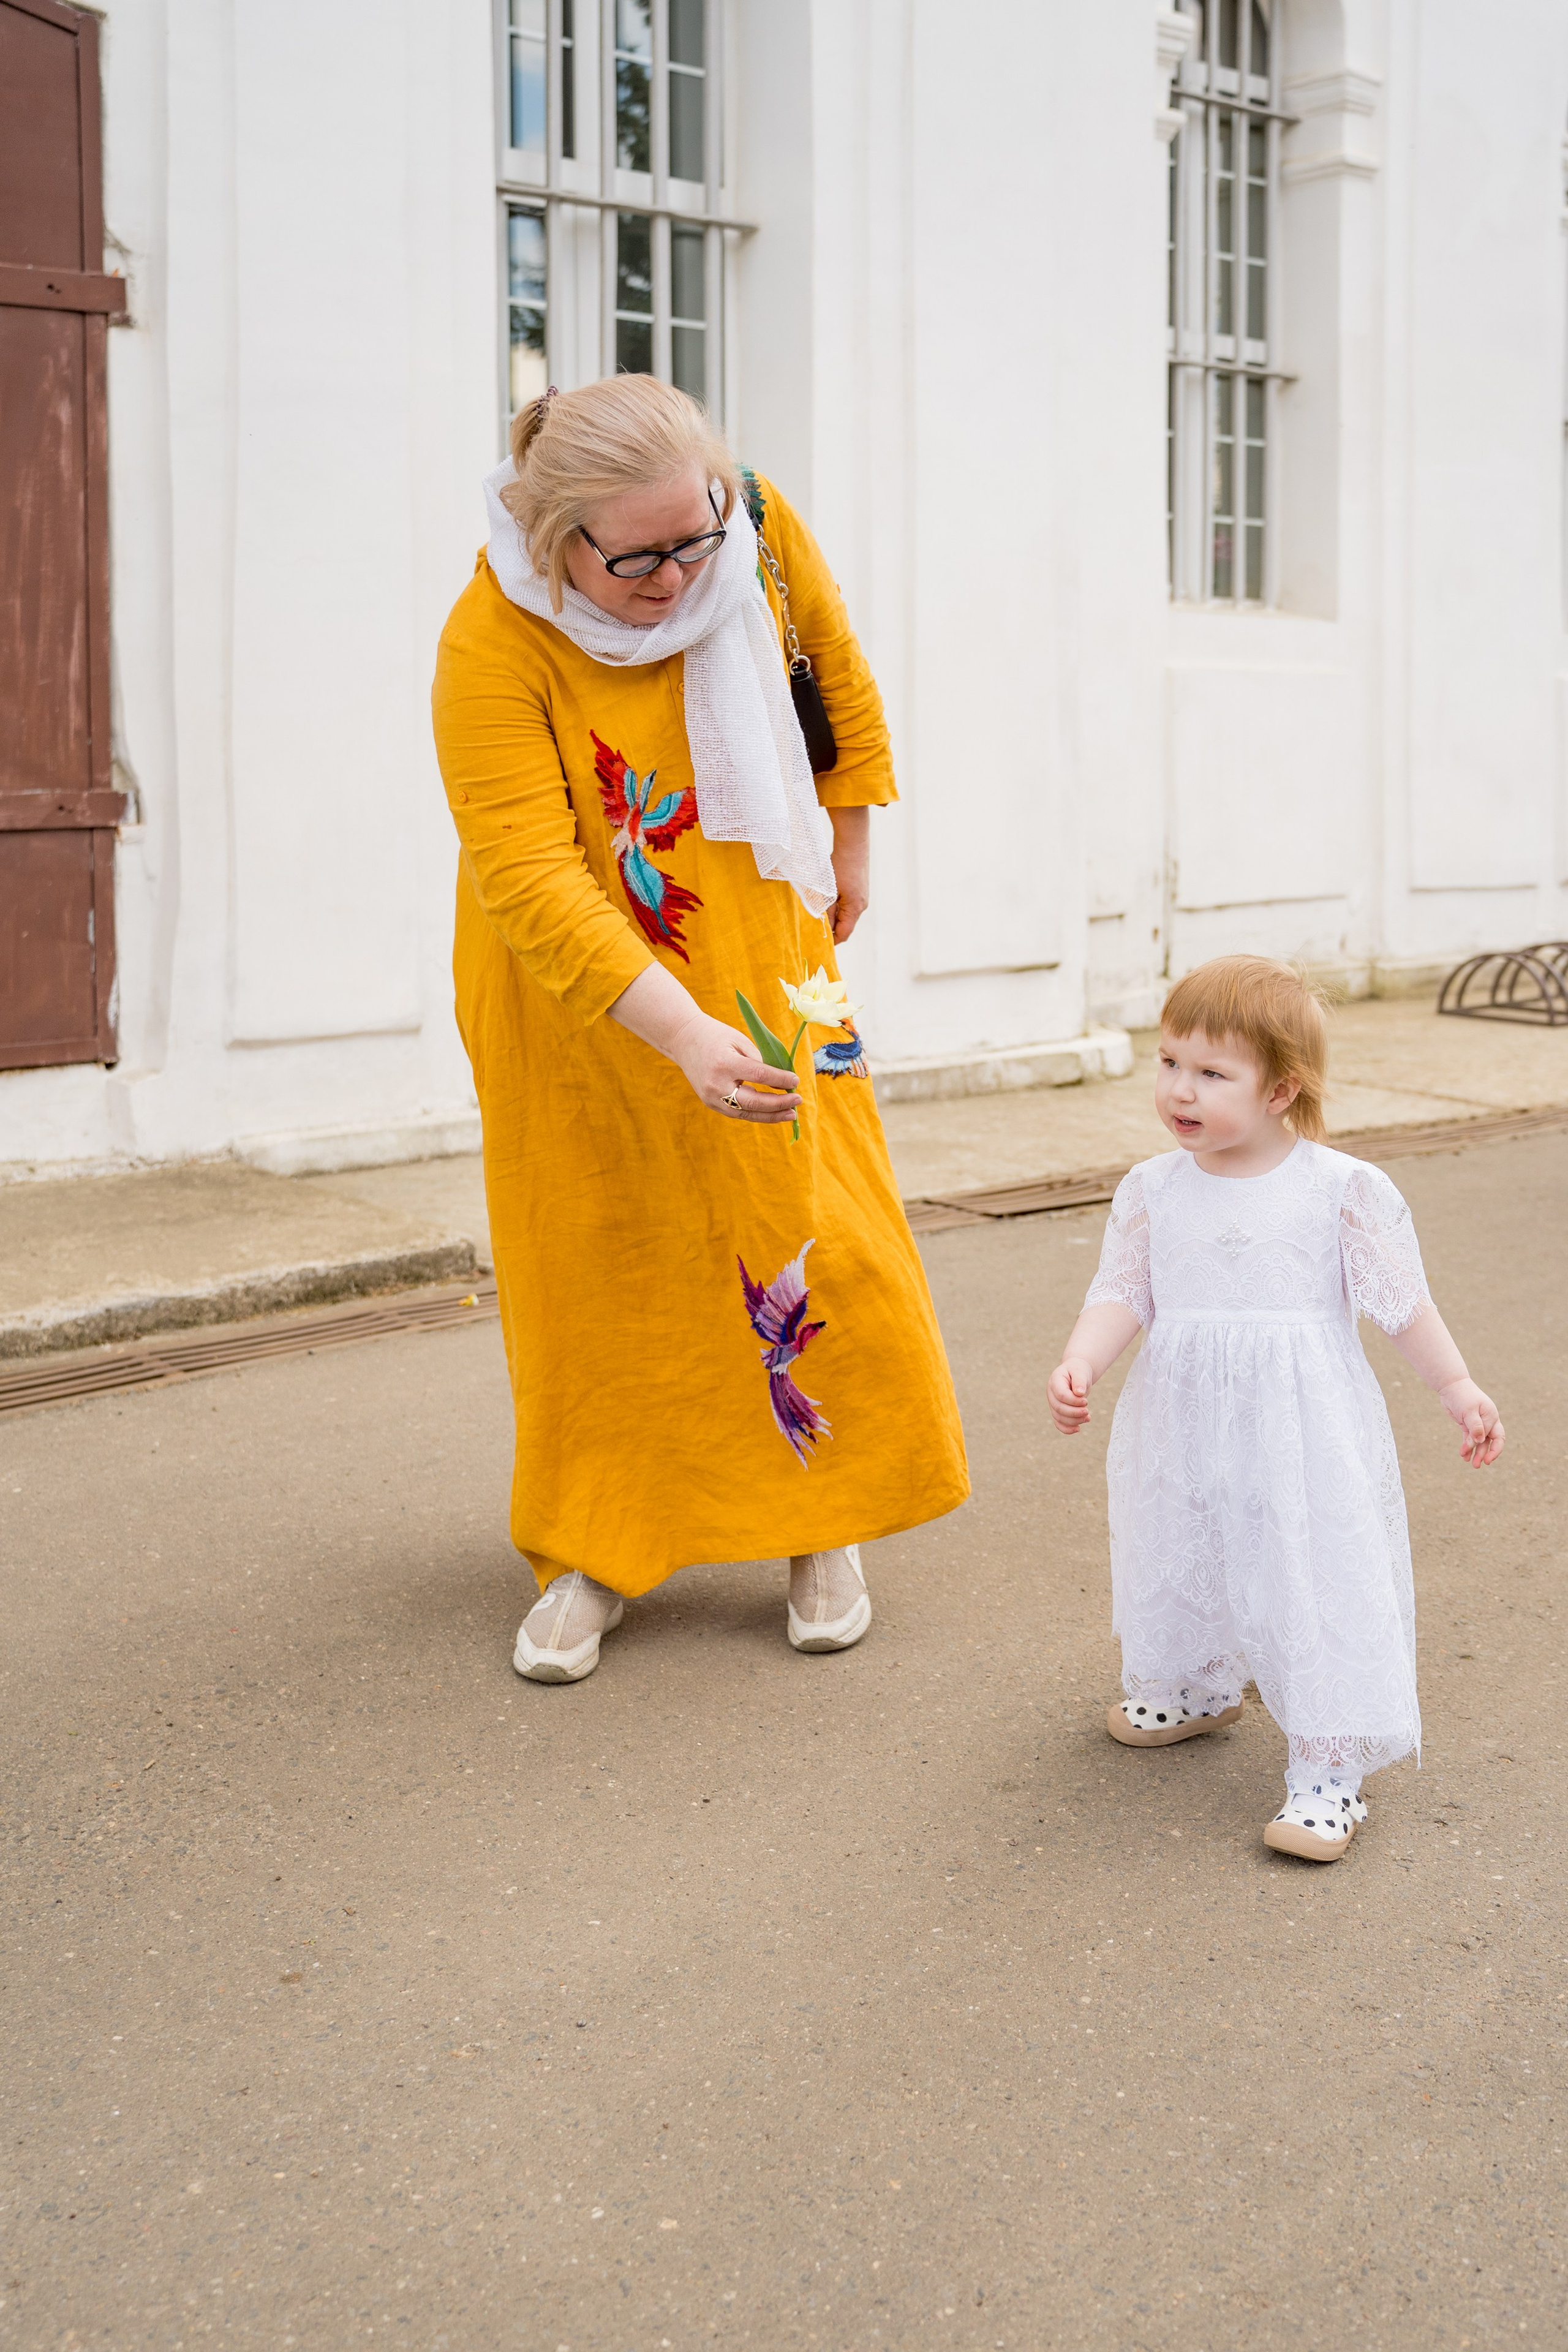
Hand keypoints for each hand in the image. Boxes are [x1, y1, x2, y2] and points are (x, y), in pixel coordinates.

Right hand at [668, 1010, 802, 1123]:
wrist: (683, 1039)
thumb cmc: (715, 1035)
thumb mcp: (739, 1041)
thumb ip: (759, 1060)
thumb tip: (782, 1080)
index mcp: (725, 1064)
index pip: (759, 1075)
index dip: (780, 1079)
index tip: (796, 1080)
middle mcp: (716, 1084)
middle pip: (753, 1102)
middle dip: (778, 1104)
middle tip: (798, 1101)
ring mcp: (711, 1097)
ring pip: (746, 1113)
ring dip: (770, 1116)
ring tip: (791, 1114)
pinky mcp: (710, 1103)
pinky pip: (737, 1112)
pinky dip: (756, 1113)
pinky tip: (773, 1112)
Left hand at [828, 806, 869, 943]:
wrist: (853, 843)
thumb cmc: (840, 866)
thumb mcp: (829, 891)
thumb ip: (826, 912)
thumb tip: (823, 929)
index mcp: (855, 908)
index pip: (844, 934)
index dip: (831, 941)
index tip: (816, 942)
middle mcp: (862, 905)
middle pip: (846, 926)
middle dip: (831, 929)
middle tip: (813, 929)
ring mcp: (862, 898)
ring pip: (846, 916)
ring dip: (833, 917)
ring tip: (818, 914)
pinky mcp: (860, 891)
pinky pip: (848, 906)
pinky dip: (838, 908)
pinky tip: (827, 902)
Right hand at [1047, 1355, 1094, 1435]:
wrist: (1076, 1373)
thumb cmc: (1078, 1370)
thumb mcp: (1080, 1371)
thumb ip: (1080, 1380)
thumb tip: (1080, 1393)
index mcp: (1055, 1381)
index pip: (1061, 1394)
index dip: (1073, 1401)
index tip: (1086, 1401)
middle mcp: (1051, 1393)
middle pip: (1058, 1408)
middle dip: (1074, 1412)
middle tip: (1087, 1411)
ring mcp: (1053, 1403)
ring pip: (1059, 1417)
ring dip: (1074, 1421)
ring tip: (1088, 1418)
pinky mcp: (1057, 1411)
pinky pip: (1059, 1423)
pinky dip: (1067, 1429)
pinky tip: (1078, 1429)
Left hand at [1437, 1377, 1504, 1466]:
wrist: (1451, 1386)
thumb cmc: (1462, 1395)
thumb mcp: (1469, 1410)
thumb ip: (1475, 1426)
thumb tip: (1480, 1441)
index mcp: (1492, 1416)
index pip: (1497, 1437)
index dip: (1494, 1450)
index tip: (1487, 1460)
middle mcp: (1487, 1421)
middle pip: (1490, 1441)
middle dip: (1484, 1454)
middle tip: (1477, 1465)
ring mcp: (1478, 1423)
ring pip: (1479, 1442)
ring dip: (1475, 1452)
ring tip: (1469, 1463)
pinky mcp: (1467, 1425)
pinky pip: (1469, 1438)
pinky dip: (1467, 1446)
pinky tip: (1463, 1455)